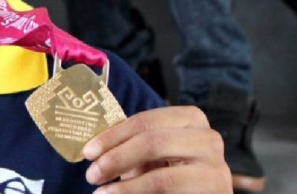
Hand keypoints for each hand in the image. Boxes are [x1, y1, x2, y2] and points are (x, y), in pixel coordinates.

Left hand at [82, 106, 231, 193]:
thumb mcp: (150, 151)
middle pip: (153, 143)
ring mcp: (217, 171)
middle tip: (92, 174)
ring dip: (125, 189)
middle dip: (116, 159)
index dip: (113, 136)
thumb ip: (128, 143)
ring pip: (162, 179)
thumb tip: (92, 150)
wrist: (195, 193)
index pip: (146, 121)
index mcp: (190, 118)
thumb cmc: (168, 168)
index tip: (87, 152)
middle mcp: (209, 140)